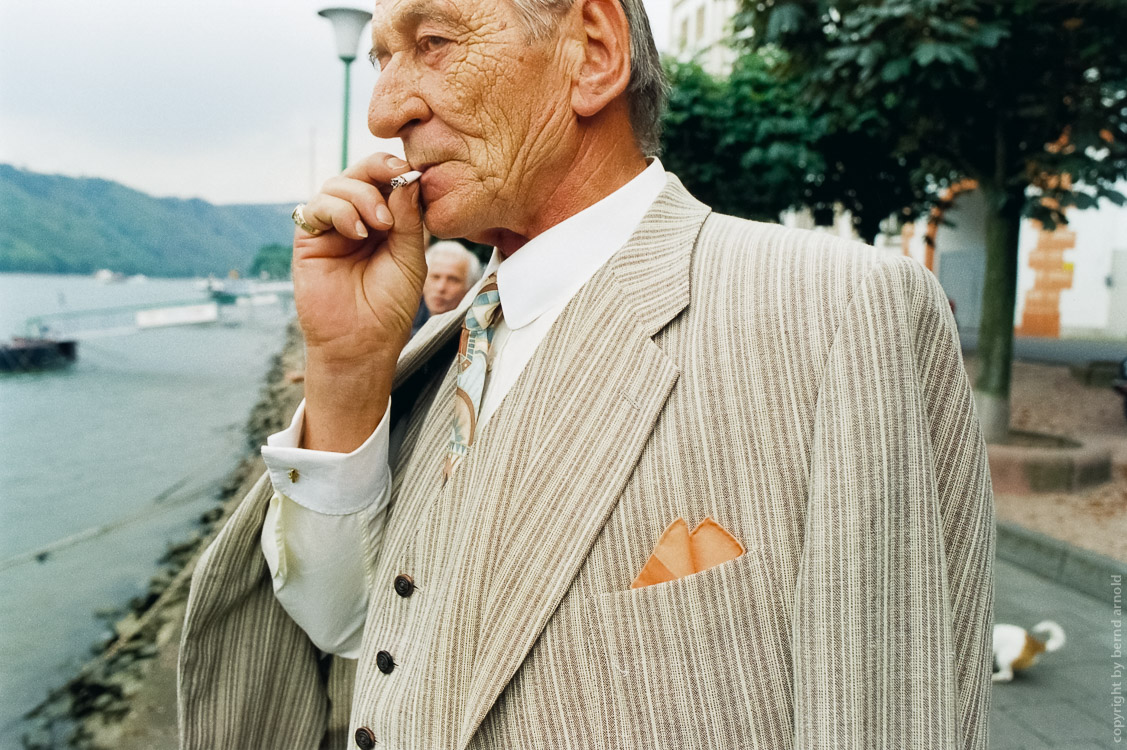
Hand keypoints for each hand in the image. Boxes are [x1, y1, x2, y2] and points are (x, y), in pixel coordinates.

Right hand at [291, 152, 425, 451]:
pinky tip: (356, 232)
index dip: (396, 169)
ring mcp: (331, 227)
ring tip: (378, 226)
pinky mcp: (308, 239)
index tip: (412, 173)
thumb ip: (409, 219)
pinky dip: (338, 210)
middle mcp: (357, 218)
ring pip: (337, 184)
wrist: (361, 342)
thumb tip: (409, 177)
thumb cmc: (390, 307)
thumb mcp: (409, 258)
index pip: (387, 179)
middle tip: (397, 183)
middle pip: (360, 172)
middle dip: (378, 171)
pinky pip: (316, 206)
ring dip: (361, 196)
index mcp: (387, 221)